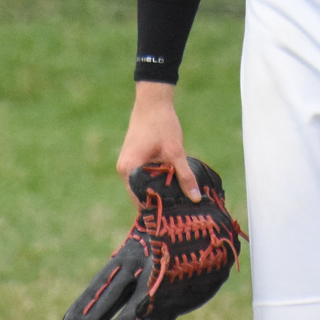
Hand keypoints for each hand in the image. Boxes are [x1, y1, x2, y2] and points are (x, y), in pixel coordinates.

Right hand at [117, 81, 201, 205]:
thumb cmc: (162, 123)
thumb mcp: (176, 151)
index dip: (157, 210)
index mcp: (130, 170)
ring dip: (157, 189)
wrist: (153, 100)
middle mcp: (124, 169)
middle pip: (141, 194)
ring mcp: (126, 163)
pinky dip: (154, 179)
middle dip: (158, 201)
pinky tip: (170, 181)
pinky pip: (142, 175)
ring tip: (176, 198)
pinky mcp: (132, 157)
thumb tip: (195, 199)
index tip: (172, 220)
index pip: (140, 201)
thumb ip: (184, 176)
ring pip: (142, 185)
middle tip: (178, 211)